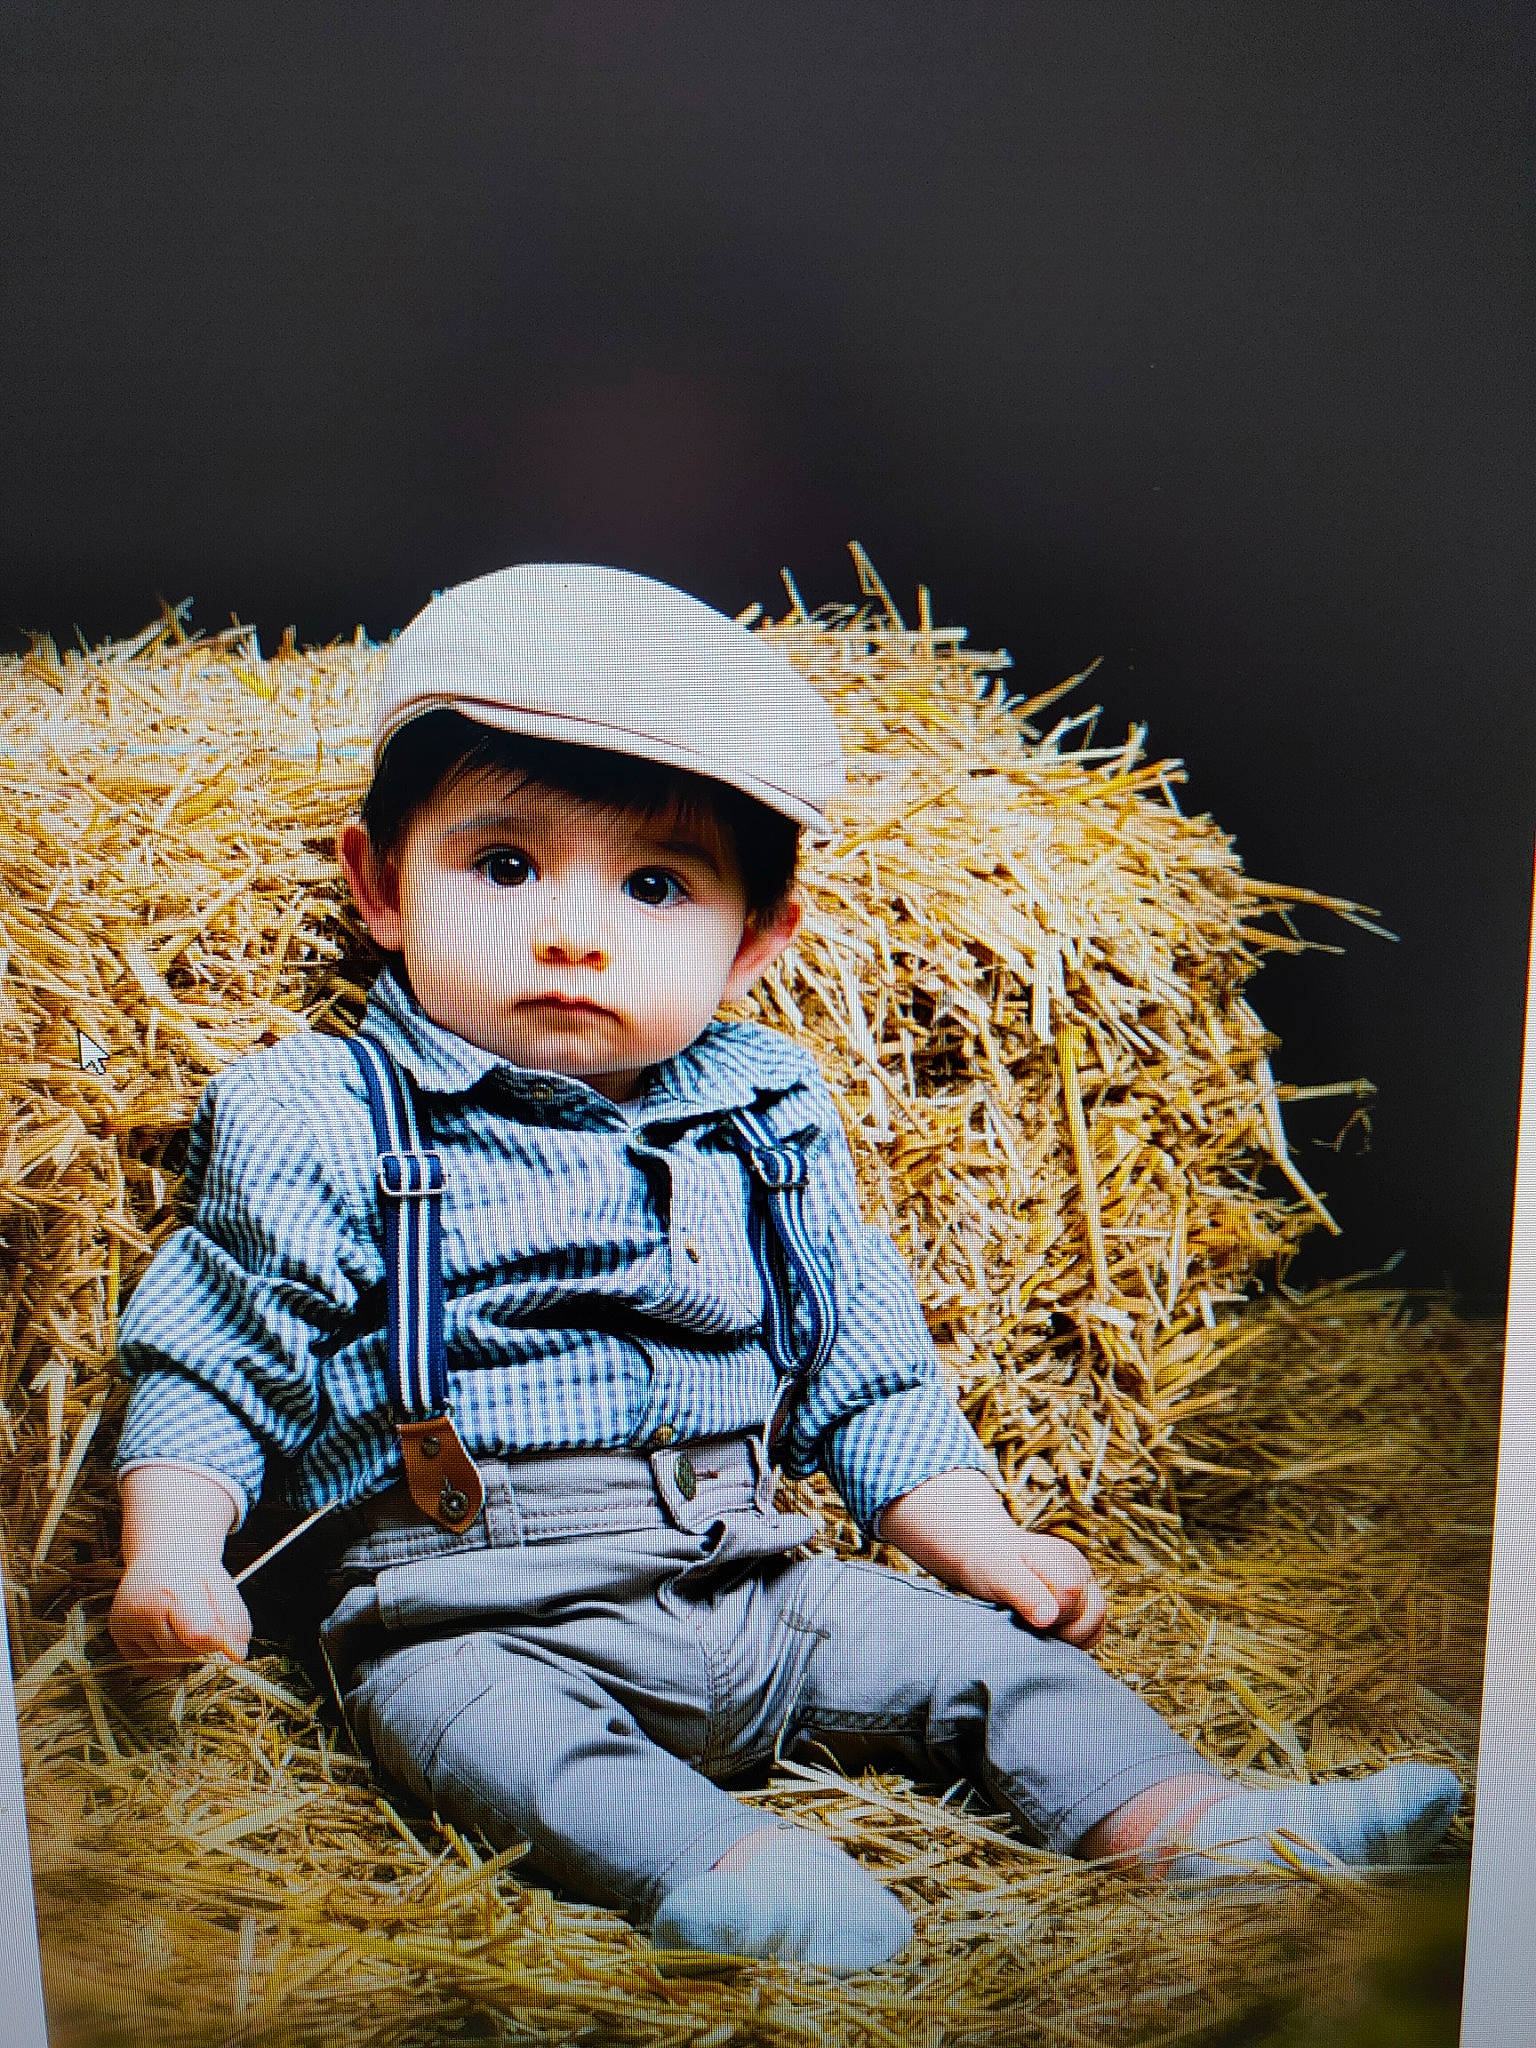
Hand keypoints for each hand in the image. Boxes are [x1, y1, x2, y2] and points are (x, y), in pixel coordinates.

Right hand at [109, 1556, 252, 1675]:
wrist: (163, 1552)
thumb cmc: (195, 1571)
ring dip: (180, 1650)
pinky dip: (162, 1659)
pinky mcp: (117, 1634)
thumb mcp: (224, 1588)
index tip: (221, 1634)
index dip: (216, 1640)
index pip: (198, 1635)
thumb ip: (235, 1623)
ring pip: (165, 1661)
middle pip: (184, 1653)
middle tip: (198, 1615)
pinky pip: (146, 1667)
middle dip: (198, 1642)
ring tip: (179, 1619)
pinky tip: (166, 1634)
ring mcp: (126, 1623)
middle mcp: (143, 1609)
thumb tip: (237, 1656)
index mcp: (174, 1592)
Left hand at [977, 1529, 1106, 1648]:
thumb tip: (1049, 1618)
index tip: (1025, 1614)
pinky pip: (1093, 1628)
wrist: (985, 1554)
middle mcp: (1079, 1568)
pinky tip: (1049, 1632)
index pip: (1072, 1595)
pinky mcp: (1084, 1599)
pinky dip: (1075, 1638)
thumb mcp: (998, 1573)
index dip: (1050, 1613)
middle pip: (1094, 1612)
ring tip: (1039, 1627)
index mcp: (1060, 1557)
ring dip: (1070, 1637)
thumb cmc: (988, 1562)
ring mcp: (1085, 1583)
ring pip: (1097, 1623)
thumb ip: (1024, 1592)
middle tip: (1031, 1624)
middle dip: (1063, 1630)